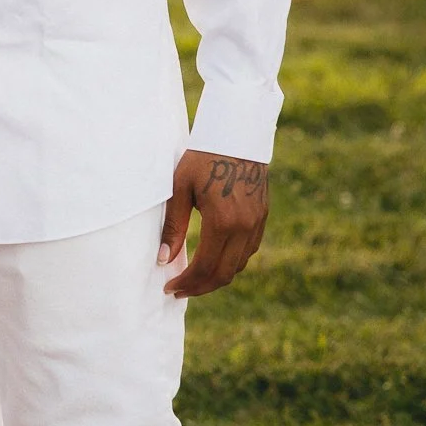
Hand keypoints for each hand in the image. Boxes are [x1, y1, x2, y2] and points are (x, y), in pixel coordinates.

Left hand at [159, 150, 268, 296]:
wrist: (236, 135)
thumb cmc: (201, 157)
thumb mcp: (180, 188)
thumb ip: (173, 226)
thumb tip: (163, 260)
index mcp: (223, 222)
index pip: (205, 267)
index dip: (186, 283)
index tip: (169, 287)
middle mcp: (244, 227)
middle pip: (223, 274)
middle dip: (200, 287)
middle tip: (179, 290)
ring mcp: (257, 223)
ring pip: (238, 265)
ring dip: (216, 277)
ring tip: (194, 278)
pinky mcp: (262, 217)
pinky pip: (248, 250)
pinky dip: (231, 262)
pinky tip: (214, 259)